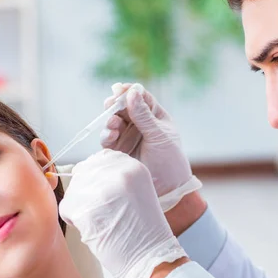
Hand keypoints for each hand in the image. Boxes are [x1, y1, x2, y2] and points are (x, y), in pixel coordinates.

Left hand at [59, 149, 187, 277]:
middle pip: (83, 172)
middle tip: (103, 213)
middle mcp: (118, 173)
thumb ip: (115, 177)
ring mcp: (101, 191)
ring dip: (80, 207)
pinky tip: (95, 230)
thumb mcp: (136, 191)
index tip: (105, 196)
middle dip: (86, 192)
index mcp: (133, 166)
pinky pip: (67, 209)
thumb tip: (82, 171)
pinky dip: (75, 221)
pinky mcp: (87, 210)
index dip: (96, 178)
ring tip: (101, 222)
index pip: (99, 158)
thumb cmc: (143, 231)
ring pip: (73, 191)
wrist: (152, 260)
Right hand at [101, 83, 201, 211]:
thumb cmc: (170, 160)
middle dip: (115, 105)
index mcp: (154, 115)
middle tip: (110, 104)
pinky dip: (107, 135)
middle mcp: (139, 123)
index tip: (119, 89)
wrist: (167, 188)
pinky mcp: (118, 150)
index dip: (129, 91)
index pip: (140, 97)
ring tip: (113, 126)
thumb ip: (144, 115)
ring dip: (110, 121)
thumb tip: (132, 92)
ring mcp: (128, 136)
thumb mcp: (159, 135)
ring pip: (113, 122)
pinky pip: (108, 139)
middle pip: (123, 107)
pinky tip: (111, 137)